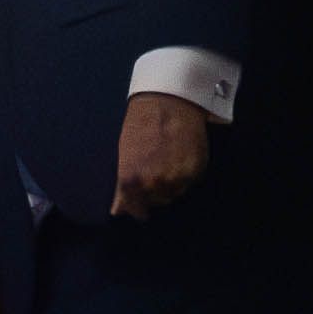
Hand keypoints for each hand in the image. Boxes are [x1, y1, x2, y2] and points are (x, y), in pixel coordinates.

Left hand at [111, 90, 214, 216]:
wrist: (168, 102)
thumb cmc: (140, 125)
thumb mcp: (124, 153)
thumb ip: (122, 186)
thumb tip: (117, 212)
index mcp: (131, 180)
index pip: (134, 209)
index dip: (136, 208)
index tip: (139, 206)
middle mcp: (154, 184)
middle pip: (156, 201)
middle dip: (154, 192)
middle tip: (154, 171)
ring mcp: (176, 179)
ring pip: (174, 193)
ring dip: (171, 184)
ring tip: (166, 162)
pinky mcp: (195, 171)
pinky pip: (189, 183)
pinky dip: (185, 176)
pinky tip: (179, 158)